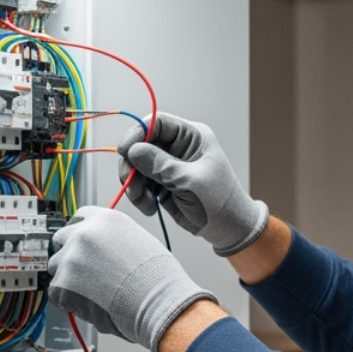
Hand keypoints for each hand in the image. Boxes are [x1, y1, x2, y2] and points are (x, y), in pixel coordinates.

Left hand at [46, 206, 214, 351]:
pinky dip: (68, 299)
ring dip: (68, 278)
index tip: (80, 243)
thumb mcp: (138, 240)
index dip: (80, 232)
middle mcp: (83, 233)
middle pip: (61, 239)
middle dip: (70, 254)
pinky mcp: (62, 283)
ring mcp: (70, 258)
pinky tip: (90, 303)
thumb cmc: (156, 277)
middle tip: (84, 271)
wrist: (155, 301)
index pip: (79, 217)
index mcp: (104, 219)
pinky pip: (56, 291)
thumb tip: (102, 250)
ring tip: (92, 291)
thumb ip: (113, 239)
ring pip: (57, 266)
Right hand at [117, 113, 268, 255]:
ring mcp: (168, 165)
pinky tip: (149, 208)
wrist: (228, 228)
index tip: (124, 151)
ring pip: (137, 165)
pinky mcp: (161, 183)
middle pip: (141, 144)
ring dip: (134, 184)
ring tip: (144, 202)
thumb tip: (133, 150)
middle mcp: (178, 147)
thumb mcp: (190, 182)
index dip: (138, 133)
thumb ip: (161, 165)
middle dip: (132, 165)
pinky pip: (140, 183)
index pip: (158, 123)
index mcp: (191, 137)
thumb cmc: (219, 201)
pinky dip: (139, 195)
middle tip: (131, 185)